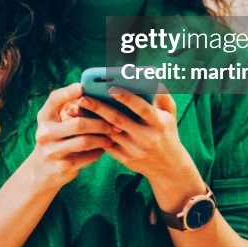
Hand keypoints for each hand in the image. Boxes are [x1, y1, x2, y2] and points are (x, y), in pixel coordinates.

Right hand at [26, 82, 122, 190]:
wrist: (42, 170)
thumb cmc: (56, 139)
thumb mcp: (55, 123)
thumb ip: (70, 110)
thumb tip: (97, 96)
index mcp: (44, 117)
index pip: (54, 99)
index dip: (68, 92)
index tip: (82, 87)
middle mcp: (45, 133)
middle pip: (78, 124)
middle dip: (100, 123)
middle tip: (115, 123)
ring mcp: (53, 151)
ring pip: (85, 141)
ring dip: (103, 138)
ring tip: (113, 135)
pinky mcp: (63, 166)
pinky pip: (88, 157)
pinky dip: (99, 151)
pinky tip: (105, 148)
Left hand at [77, 88, 200, 194]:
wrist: (168, 167)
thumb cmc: (167, 132)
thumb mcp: (170, 114)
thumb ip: (162, 95)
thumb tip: (151, 79)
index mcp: (158, 123)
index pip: (142, 109)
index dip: (128, 98)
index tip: (112, 89)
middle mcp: (146, 137)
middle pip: (118, 120)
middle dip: (99, 108)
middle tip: (83, 98)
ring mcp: (134, 150)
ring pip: (108, 133)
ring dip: (91, 121)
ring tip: (77, 109)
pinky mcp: (125, 159)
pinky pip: (106, 144)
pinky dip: (94, 133)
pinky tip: (83, 124)